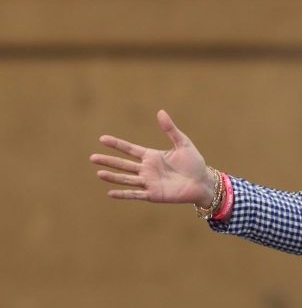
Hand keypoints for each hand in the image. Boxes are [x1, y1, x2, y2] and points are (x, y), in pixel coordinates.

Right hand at [90, 110, 216, 206]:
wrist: (204, 182)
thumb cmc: (194, 163)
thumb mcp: (183, 144)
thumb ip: (171, 129)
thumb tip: (160, 112)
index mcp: (152, 156)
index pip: (130, 149)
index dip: (116, 144)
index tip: (102, 139)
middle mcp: (147, 169)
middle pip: (123, 164)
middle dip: (108, 161)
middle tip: (92, 157)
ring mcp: (149, 182)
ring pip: (126, 179)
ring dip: (113, 176)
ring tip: (99, 173)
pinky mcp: (154, 194)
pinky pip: (135, 194)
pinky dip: (123, 194)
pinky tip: (110, 192)